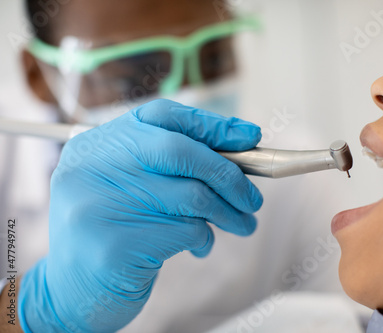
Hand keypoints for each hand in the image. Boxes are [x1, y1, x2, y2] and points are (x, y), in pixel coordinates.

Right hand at [18, 99, 262, 331]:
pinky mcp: (115, 244)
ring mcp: (99, 204)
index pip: (163, 115)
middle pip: (180, 150)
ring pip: (192, 194)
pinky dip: (205, 238)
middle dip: (228, 173)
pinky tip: (200, 247)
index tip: (249, 136)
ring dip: (229, 213)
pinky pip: (187, 230)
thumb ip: (172, 167)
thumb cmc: (116, 233)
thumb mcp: (133, 189)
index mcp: (97, 145)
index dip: (211, 124)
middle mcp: (92, 166)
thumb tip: (241, 147)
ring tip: (243, 225)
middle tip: (253, 197)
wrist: (71, 293)